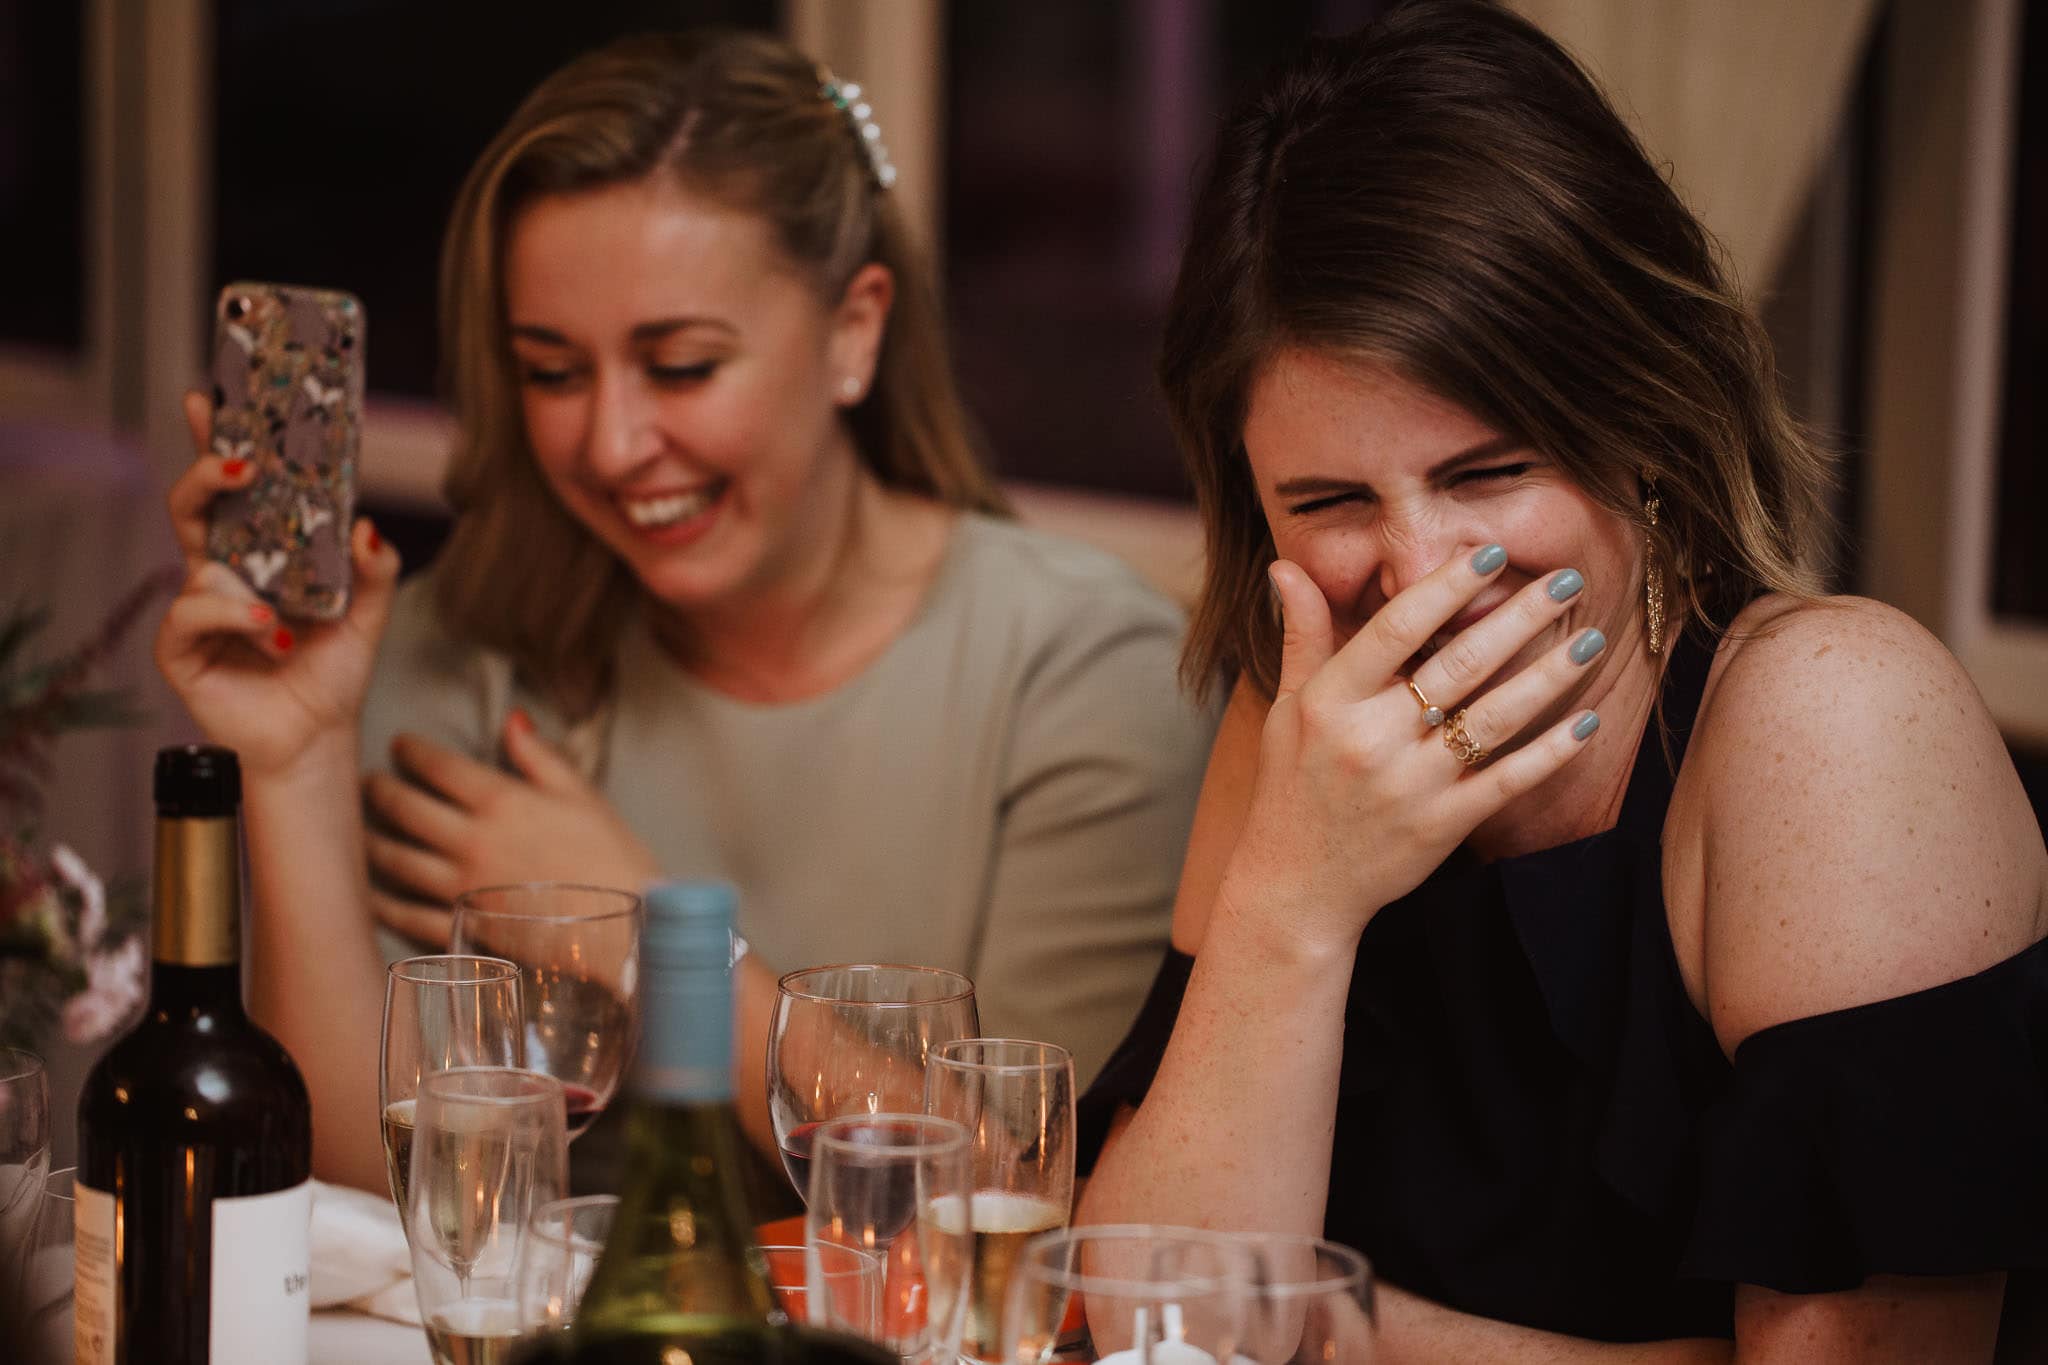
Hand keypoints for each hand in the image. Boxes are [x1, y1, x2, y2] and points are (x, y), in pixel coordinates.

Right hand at [154, 390, 400, 775]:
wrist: (316, 737)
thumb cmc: (332, 672)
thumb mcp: (369, 614)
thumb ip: (375, 570)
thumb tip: (367, 526)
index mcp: (258, 554)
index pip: (232, 489)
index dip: (216, 441)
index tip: (211, 397)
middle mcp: (222, 572)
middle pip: (193, 505)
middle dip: (206, 473)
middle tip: (237, 461)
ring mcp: (197, 608)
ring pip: (200, 564)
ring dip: (248, 588)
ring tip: (284, 620)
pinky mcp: (181, 647)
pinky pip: (191, 613)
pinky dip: (235, 618)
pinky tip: (270, 636)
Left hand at [364, 711, 657, 945]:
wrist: (628, 924)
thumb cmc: (612, 855)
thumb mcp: (580, 793)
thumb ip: (539, 754)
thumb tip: (511, 718)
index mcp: (501, 801)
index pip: (439, 767)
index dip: (412, 751)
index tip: (401, 745)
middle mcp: (471, 841)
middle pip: (406, 809)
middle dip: (380, 790)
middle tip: (369, 783)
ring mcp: (461, 888)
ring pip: (396, 861)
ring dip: (372, 842)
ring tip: (363, 832)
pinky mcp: (464, 928)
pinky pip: (409, 916)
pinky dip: (384, 905)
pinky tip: (372, 895)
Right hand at [1216, 546, 1602, 957]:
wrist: (1294, 887)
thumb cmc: (1291, 787)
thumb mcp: (1288, 709)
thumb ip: (1301, 636)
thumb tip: (1286, 568)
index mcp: (1331, 702)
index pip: (1394, 629)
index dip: (1445, 587)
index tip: (1490, 552)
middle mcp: (1371, 739)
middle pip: (1457, 665)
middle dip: (1519, 618)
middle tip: (1567, 580)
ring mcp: (1410, 785)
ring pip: (1493, 717)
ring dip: (1549, 675)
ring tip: (1591, 639)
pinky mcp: (1442, 826)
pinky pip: (1508, 779)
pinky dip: (1551, 751)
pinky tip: (1587, 721)